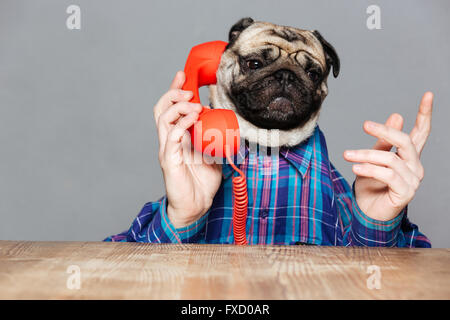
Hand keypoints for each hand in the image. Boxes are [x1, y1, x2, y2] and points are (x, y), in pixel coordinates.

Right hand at [154, 71, 221, 227]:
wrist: (196, 206)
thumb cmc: (202, 182)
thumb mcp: (214, 154)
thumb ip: (217, 139)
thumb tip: (229, 124)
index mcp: (179, 137)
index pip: (171, 108)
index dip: (175, 90)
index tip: (183, 75)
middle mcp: (170, 140)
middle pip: (162, 108)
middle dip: (173, 93)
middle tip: (188, 88)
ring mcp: (168, 149)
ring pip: (163, 119)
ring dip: (179, 107)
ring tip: (194, 104)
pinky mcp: (169, 160)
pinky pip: (172, 137)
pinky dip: (182, 124)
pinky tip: (194, 119)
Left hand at [343, 92, 432, 220]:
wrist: (366, 213)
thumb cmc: (371, 186)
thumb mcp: (373, 159)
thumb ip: (383, 141)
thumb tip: (397, 115)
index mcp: (409, 156)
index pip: (421, 132)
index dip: (425, 114)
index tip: (428, 95)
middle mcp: (415, 166)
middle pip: (405, 141)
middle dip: (384, 131)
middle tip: (365, 125)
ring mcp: (413, 180)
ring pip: (390, 159)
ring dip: (366, 155)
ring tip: (348, 155)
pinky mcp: (406, 192)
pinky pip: (387, 175)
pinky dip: (369, 169)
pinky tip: (356, 168)